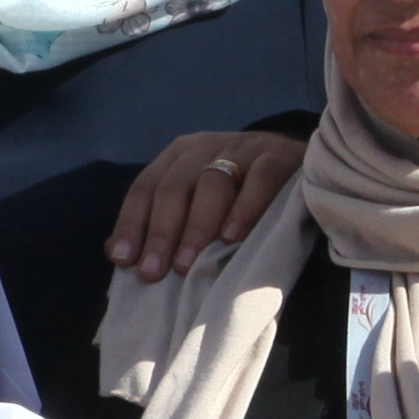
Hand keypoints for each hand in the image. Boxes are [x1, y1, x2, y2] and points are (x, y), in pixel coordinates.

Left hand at [107, 130, 306, 278]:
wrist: (302, 162)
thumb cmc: (240, 191)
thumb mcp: (198, 199)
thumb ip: (162, 220)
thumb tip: (115, 253)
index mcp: (179, 155)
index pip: (146, 187)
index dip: (132, 224)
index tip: (125, 260)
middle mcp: (207, 146)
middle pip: (175, 188)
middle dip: (162, 233)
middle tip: (156, 272)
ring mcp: (244, 147)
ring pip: (213, 183)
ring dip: (197, 227)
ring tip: (188, 264)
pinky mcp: (280, 155)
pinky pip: (260, 179)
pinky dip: (244, 208)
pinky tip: (233, 237)